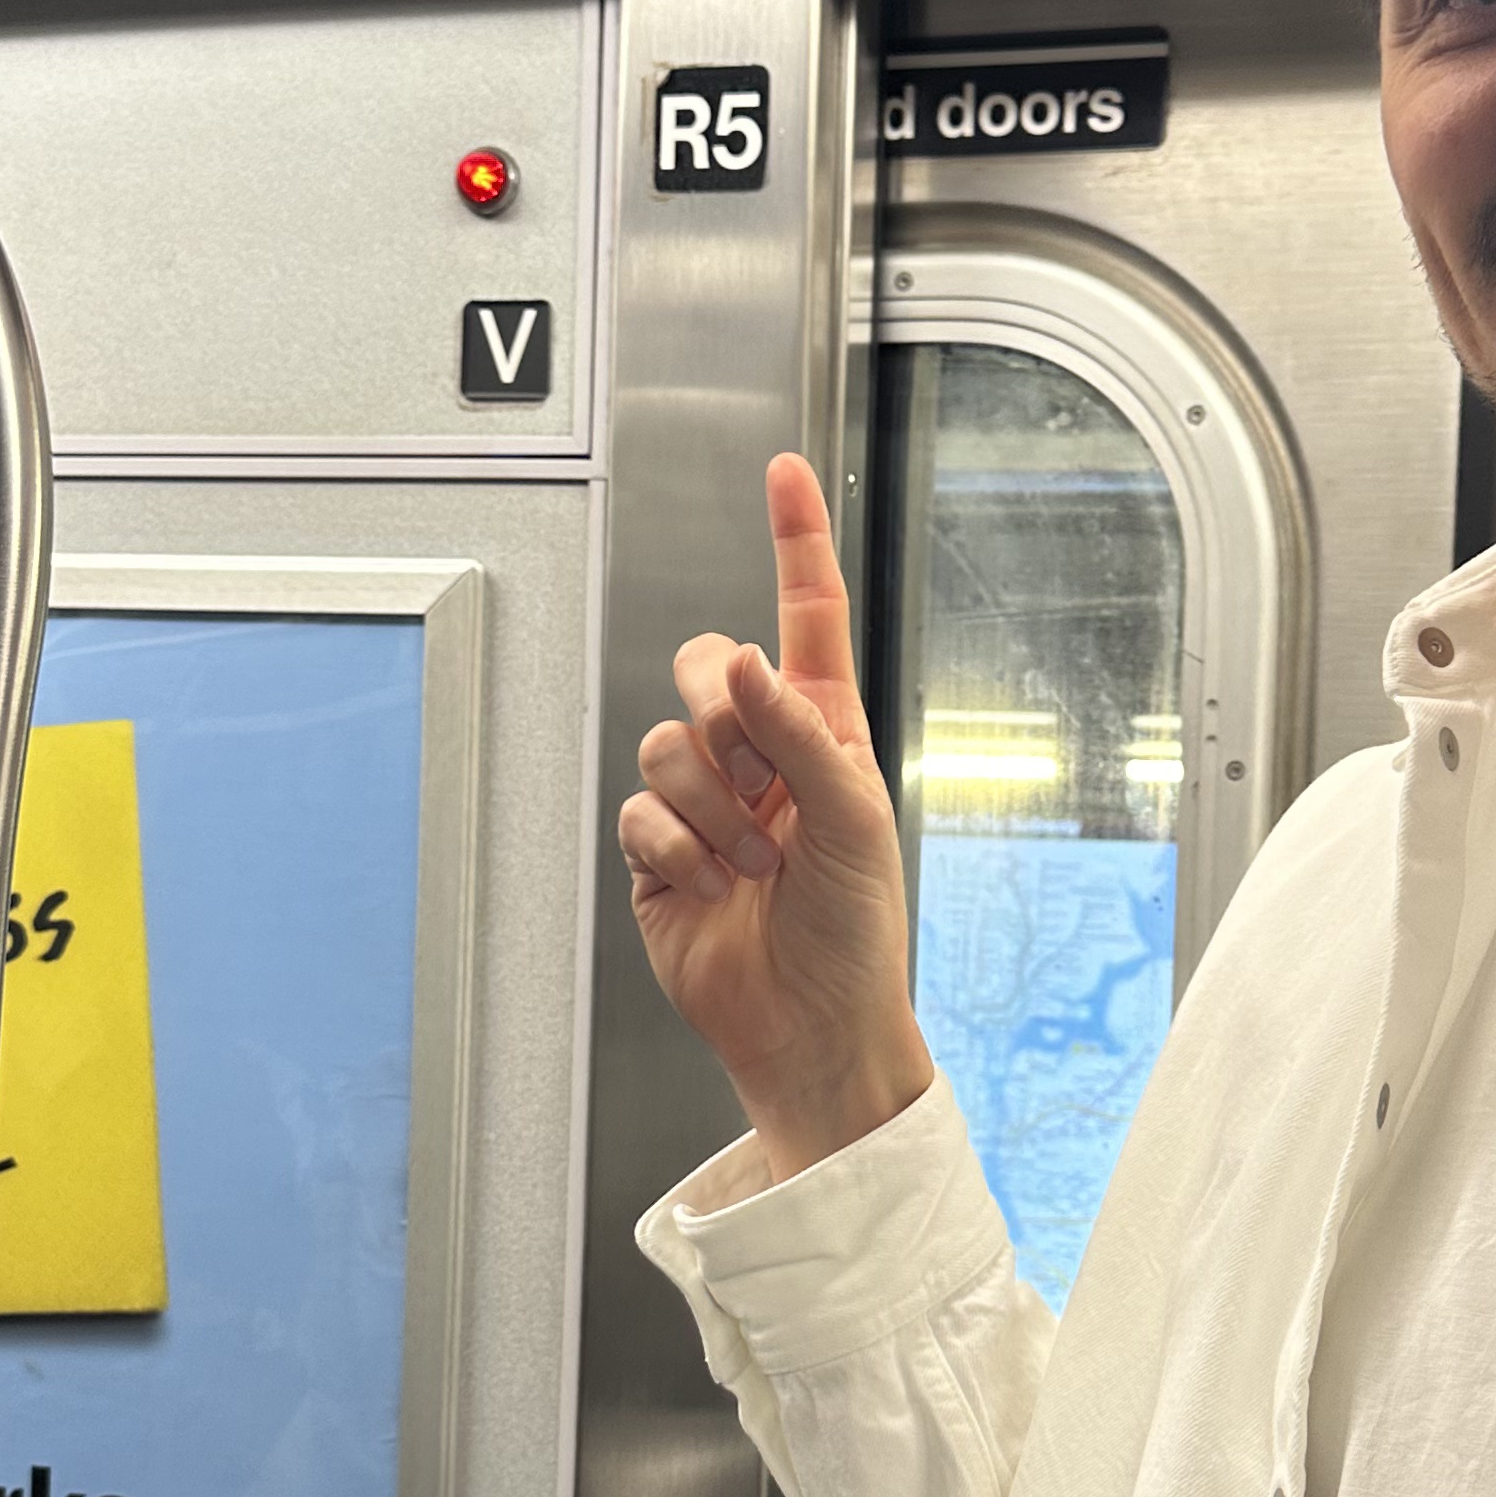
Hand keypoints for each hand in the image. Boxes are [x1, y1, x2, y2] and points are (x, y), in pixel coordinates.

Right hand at [622, 455, 932, 1179]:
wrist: (810, 1024)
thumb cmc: (857, 930)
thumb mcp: (853, 818)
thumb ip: (798, 733)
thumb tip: (743, 665)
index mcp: (824, 729)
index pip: (806, 615)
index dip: (793, 541)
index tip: (782, 472)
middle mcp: (762, 754)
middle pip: (703, 665)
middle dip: (723, 719)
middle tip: (762, 786)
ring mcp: (706, 802)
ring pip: (663, 743)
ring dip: (708, 808)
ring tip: (751, 864)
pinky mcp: (657, 851)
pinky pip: (638, 810)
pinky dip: (676, 850)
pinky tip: (712, 887)